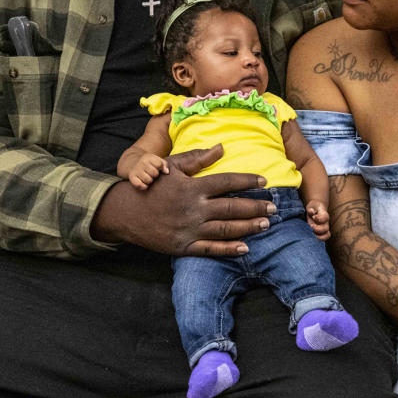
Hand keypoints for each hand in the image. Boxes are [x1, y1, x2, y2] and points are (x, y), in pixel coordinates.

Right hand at [92, 145, 274, 255]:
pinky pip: (210, 250)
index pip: (227, 182)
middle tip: (273, 208)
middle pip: (232, 207)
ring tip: (265, 225)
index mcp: (193, 187)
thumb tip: (221, 147)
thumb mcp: (172, 167)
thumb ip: (198, 158)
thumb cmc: (151, 186)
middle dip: (256, 208)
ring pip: (226, 229)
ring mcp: (189, 229)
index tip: (264, 182)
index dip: (247, 181)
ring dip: (248, 227)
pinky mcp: (183, 246)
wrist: (125, 212)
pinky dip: (229, 249)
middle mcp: (194, 209)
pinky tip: (245, 247)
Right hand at [127, 154, 169, 190]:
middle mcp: (141, 163)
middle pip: (155, 173)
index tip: (159, 169)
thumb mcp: (155, 159)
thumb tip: (166, 172)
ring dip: (149, 181)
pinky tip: (144, 184)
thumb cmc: (147, 163)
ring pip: (148, 180)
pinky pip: (139, 185)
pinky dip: (143, 186)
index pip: (159, 164)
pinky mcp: (132, 177)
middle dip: (155, 175)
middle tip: (152, 174)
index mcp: (148, 157)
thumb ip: (164, 164)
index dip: (161, 168)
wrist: (131, 161)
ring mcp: (136, 170)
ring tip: (148, 178)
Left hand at [305, 201, 330, 239]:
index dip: (319, 218)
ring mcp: (324, 228)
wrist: (317, 208)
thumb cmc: (313, 207)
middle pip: (326, 228)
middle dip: (317, 229)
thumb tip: (311, 212)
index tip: (313, 217)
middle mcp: (325, 222)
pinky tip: (312, 236)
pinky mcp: (321, 232)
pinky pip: (324, 238)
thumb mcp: (311, 205)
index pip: (325, 217)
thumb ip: (310, 209)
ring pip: (327, 235)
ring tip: (312, 233)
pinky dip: (319, 239)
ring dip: (319, 236)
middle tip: (311, 226)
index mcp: (324, 214)